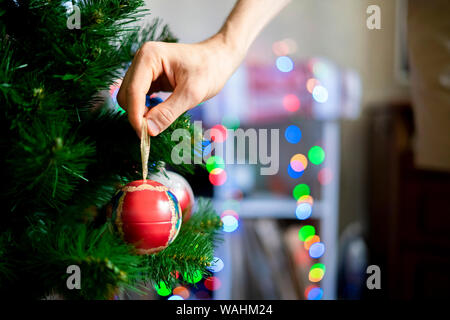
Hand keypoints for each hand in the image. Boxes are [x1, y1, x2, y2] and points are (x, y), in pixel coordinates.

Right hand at [117, 35, 242, 136]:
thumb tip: (148, 131)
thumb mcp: (192, 94)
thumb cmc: (210, 70)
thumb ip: (168, 112)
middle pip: (126, 95)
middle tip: (153, 132)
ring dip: (141, 113)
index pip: (133, 91)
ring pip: (130, 98)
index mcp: (149, 57)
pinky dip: (146, 110)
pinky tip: (159, 115)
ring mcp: (144, 68)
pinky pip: (139, 98)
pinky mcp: (149, 77)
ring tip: (160, 122)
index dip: (136, 116)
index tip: (144, 136)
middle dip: (137, 115)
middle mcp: (142, 60)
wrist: (219, 59)